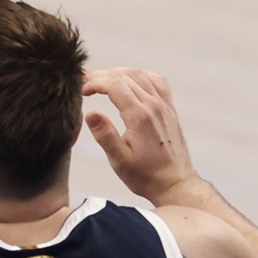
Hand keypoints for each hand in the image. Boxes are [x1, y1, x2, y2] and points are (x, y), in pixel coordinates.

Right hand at [83, 68, 196, 202]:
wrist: (175, 184)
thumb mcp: (120, 161)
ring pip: (140, 75)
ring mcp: (164, 105)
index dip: (94, 82)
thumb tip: (90, 113)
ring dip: (118, 73)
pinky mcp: (169, 109)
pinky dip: (140, 75)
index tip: (81, 90)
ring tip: (101, 80)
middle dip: (101, 75)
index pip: (114, 84)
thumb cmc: (146, 176)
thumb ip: (105, 136)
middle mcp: (154, 106)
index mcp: (140, 116)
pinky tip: (130, 82)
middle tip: (84, 83)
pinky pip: (157, 81)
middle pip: (125, 75)